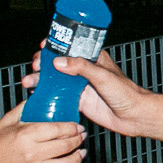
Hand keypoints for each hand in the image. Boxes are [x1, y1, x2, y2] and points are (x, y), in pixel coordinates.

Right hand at [0, 102, 86, 162]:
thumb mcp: (7, 121)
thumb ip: (24, 108)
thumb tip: (38, 96)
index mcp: (27, 135)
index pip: (57, 129)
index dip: (72, 127)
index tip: (77, 126)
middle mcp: (32, 153)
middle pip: (64, 146)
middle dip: (77, 140)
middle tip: (82, 136)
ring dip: (77, 158)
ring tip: (82, 152)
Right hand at [20, 47, 162, 140]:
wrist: (134, 116)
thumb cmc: (126, 93)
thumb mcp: (102, 76)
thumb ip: (81, 68)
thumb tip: (59, 62)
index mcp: (92, 58)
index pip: (70, 47)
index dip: (55, 46)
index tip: (43, 46)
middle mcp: (84, 70)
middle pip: (58, 63)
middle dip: (43, 63)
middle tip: (35, 67)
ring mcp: (80, 85)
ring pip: (56, 79)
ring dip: (41, 79)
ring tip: (29, 82)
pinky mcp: (78, 100)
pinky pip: (59, 95)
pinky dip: (47, 94)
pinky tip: (36, 95)